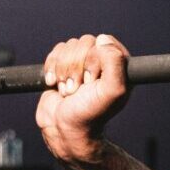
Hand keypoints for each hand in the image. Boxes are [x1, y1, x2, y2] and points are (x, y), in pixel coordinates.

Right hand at [36, 33, 130, 160]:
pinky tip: (55, 84)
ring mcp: (82, 65)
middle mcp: (101, 63)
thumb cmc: (90, 114)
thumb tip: (103, 39)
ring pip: (68, 47)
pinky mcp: (63, 67)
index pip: (104, 42)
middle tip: (78, 89)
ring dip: (63, 71)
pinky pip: (55, 53)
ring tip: (68, 91)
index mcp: (119, 66)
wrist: (64, 130)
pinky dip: (51, 69)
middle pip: (83, 43)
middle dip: (75, 68)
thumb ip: (115, 62)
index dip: (94, 59)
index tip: (92, 80)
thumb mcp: (113, 91)